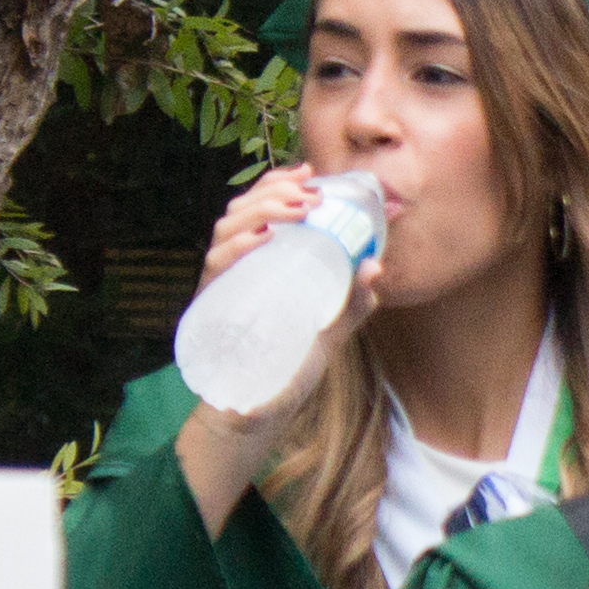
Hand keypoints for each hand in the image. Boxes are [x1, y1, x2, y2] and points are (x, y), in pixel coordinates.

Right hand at [172, 165, 375, 518]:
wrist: (256, 414)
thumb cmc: (287, 368)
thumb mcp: (328, 331)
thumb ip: (351, 302)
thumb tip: (377, 266)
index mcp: (258, 264)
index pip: (259, 209)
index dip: (278, 184)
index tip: (308, 173)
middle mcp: (234, 268)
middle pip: (240, 211)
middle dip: (273, 192)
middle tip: (307, 194)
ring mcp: (219, 285)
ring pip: (225, 230)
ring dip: (258, 211)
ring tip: (292, 209)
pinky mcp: (210, 308)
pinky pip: (215, 267)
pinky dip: (237, 247)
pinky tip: (262, 239)